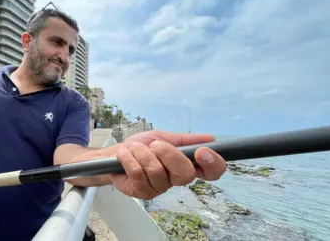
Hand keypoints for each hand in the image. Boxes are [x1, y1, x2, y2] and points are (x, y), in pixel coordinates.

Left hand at [110, 130, 225, 198]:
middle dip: (169, 154)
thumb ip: (185, 140)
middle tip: (155, 145)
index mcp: (186, 164)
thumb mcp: (163, 137)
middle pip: (185, 174)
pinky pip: (139, 174)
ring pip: (157, 172)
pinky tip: (126, 154)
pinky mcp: (142, 192)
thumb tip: (210, 139)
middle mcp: (176, 179)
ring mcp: (160, 188)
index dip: (213, 164)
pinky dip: (130, 159)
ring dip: (143, 153)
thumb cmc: (141, 146)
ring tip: (135, 148)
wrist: (115, 154)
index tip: (201, 152)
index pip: (212, 172)